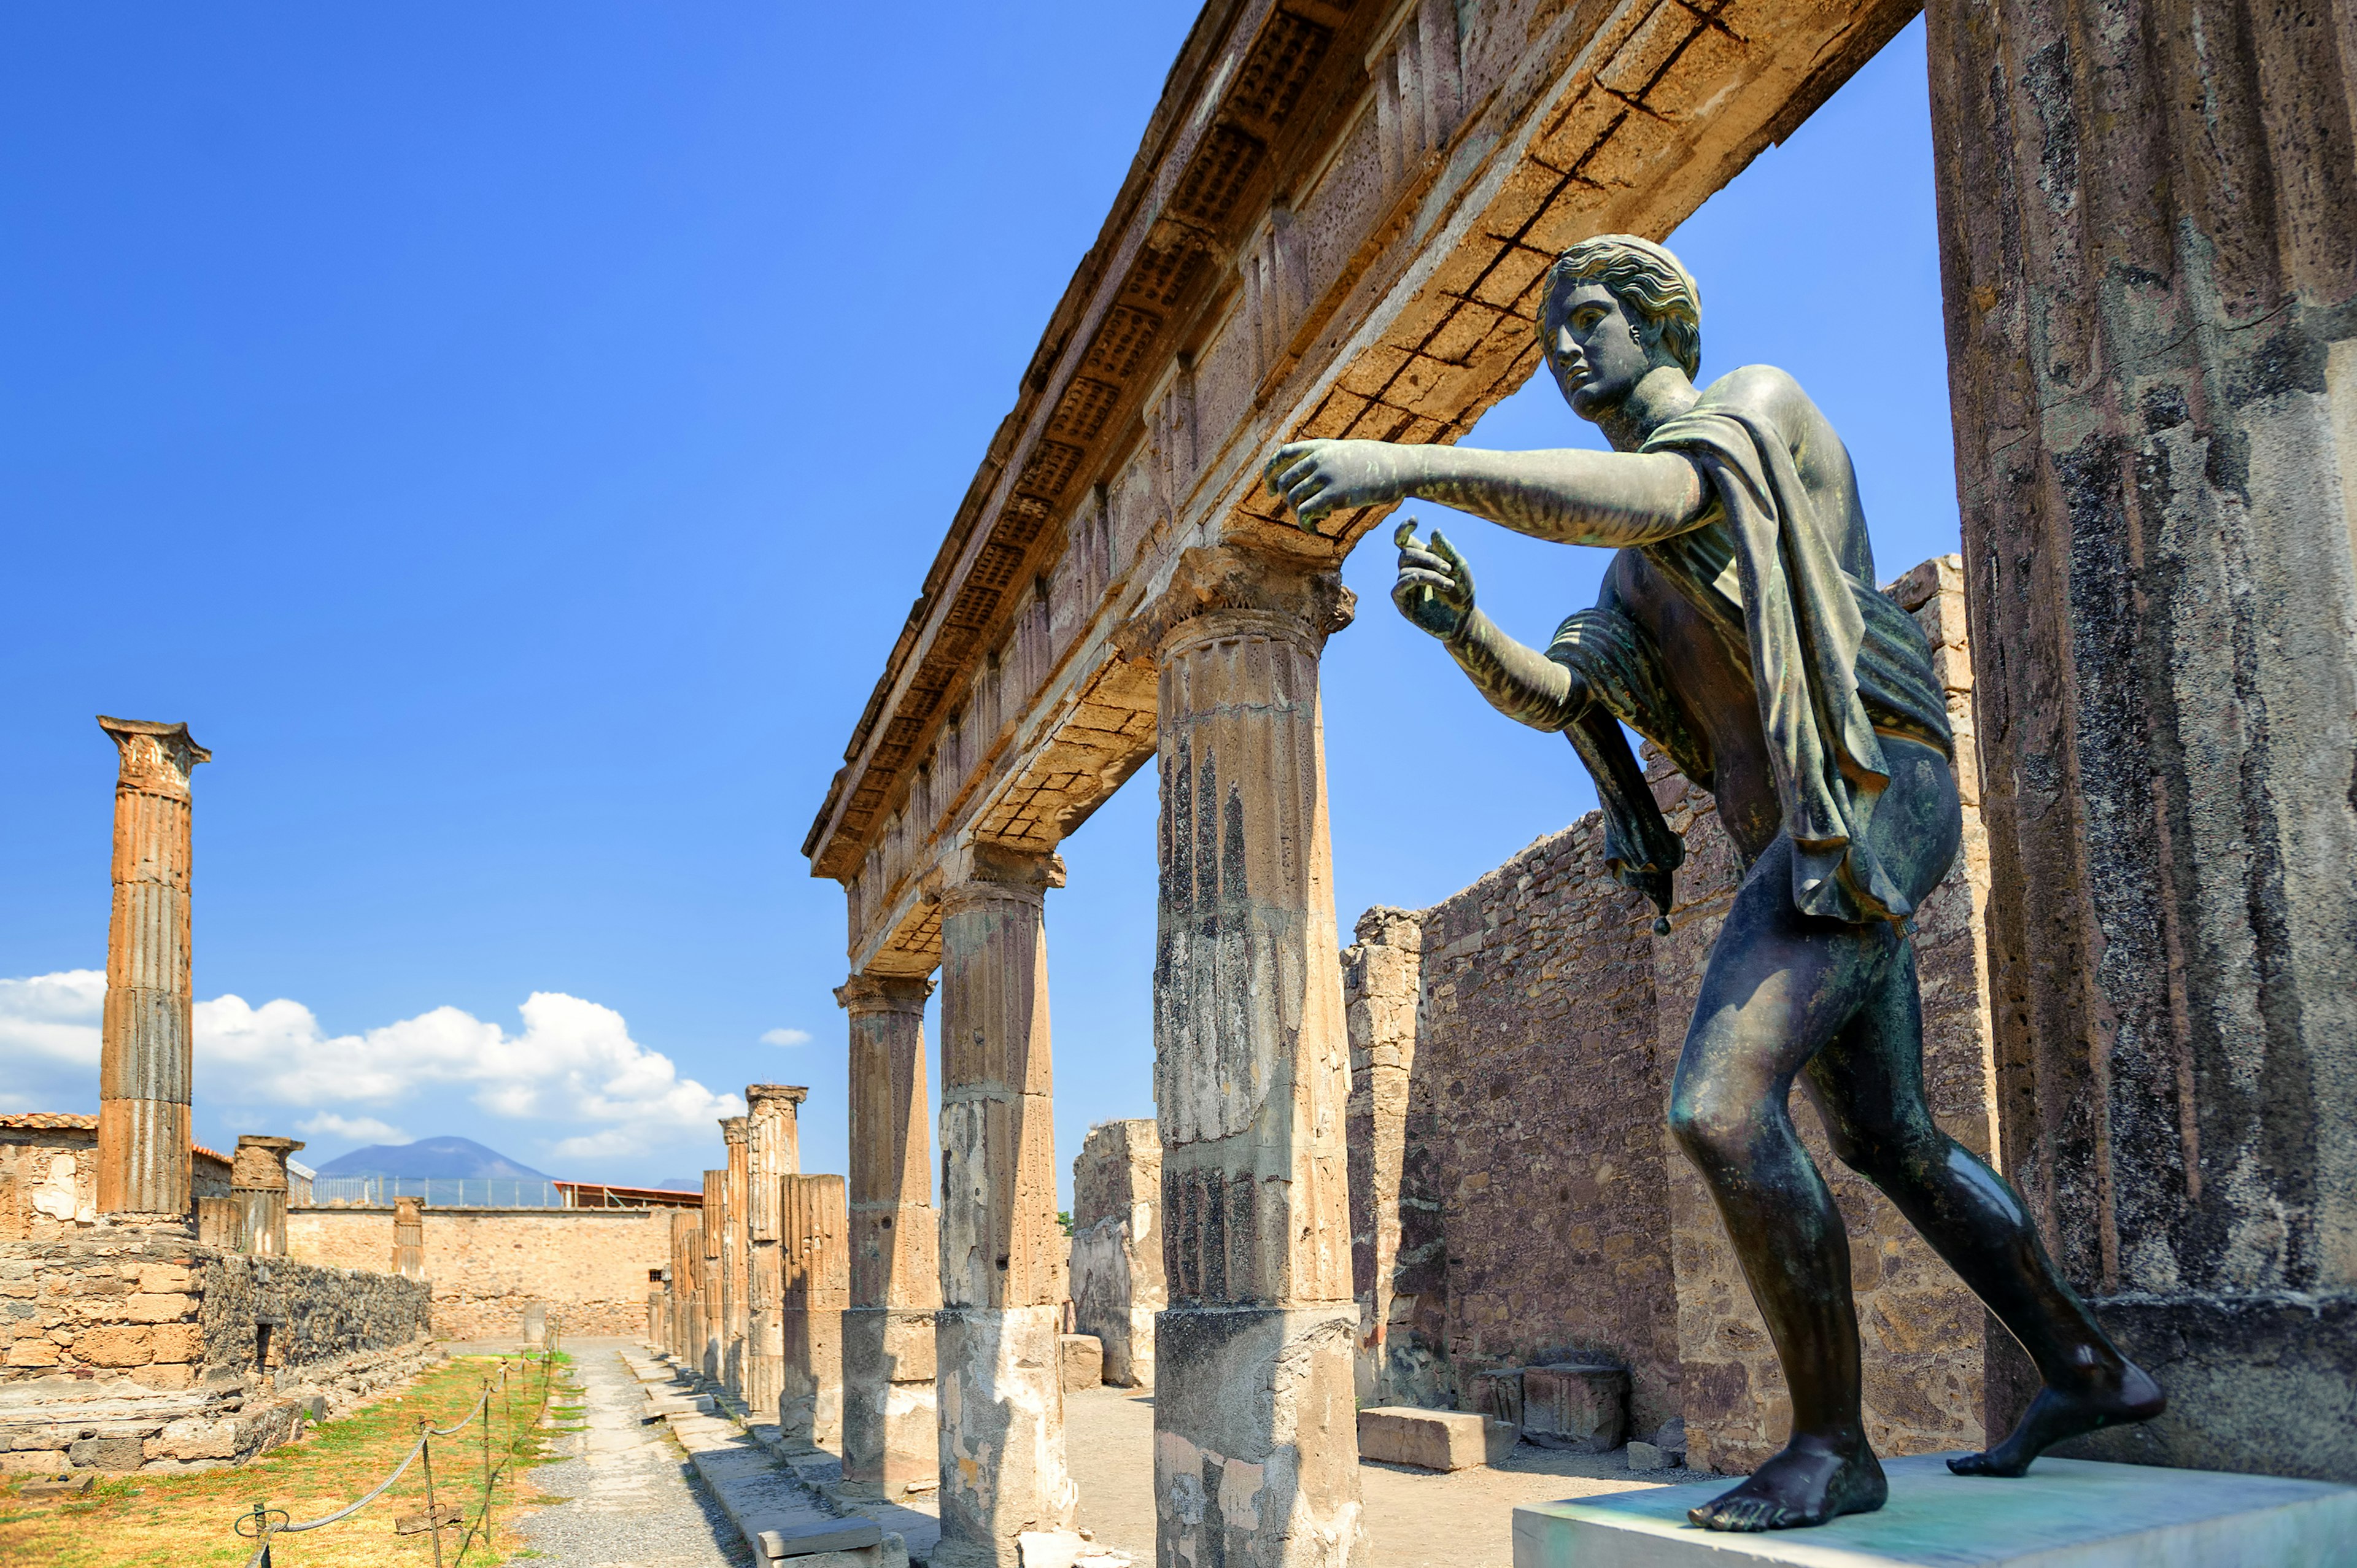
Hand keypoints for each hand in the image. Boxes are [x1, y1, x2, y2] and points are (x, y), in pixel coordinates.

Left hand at [1264, 439, 1418, 531]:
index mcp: (1321, 447)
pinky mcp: (1336, 495)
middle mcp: (1319, 459)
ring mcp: (1327, 476)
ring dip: (1299, 515)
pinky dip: (1305, 526)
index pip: (1282, 455)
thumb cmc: (1379, 463)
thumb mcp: (1348, 452)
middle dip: (1287, 501)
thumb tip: (1313, 476)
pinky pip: (1305, 514)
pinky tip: (1317, 530)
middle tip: (1303, 512)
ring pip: (1293, 500)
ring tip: (1318, 519)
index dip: (1269, 473)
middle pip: (1283, 482)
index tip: (1269, 490)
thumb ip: (1328, 459)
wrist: (1403, 467)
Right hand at [1391, 519, 1473, 638]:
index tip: (1415, 520)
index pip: (1404, 540)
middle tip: (1449, 569)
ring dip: (1429, 574)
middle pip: (1406, 553)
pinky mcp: (1404, 603)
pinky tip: (1417, 579)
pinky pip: (1398, 588)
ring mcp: (1405, 587)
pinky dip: (1407, 581)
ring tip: (1448, 584)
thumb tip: (1434, 531)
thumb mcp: (1459, 567)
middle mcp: (1411, 570)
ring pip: (1406, 570)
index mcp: (1422, 558)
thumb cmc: (1462, 591)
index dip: (1404, 529)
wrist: (1464, 619)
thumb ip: (1447, 550)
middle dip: (1428, 558)